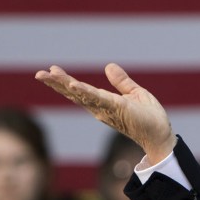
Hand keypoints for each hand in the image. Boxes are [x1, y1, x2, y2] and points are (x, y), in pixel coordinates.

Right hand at [35, 63, 175, 163]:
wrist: (161, 133)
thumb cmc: (149, 117)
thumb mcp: (134, 93)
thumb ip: (121, 81)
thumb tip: (108, 66)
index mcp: (103, 103)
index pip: (80, 90)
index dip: (64, 81)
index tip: (51, 70)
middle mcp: (99, 108)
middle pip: (73, 94)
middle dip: (56, 84)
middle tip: (38, 74)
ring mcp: (106, 109)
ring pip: (80, 95)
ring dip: (63, 85)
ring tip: (48, 75)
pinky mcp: (117, 108)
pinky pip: (98, 99)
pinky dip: (85, 92)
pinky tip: (73, 85)